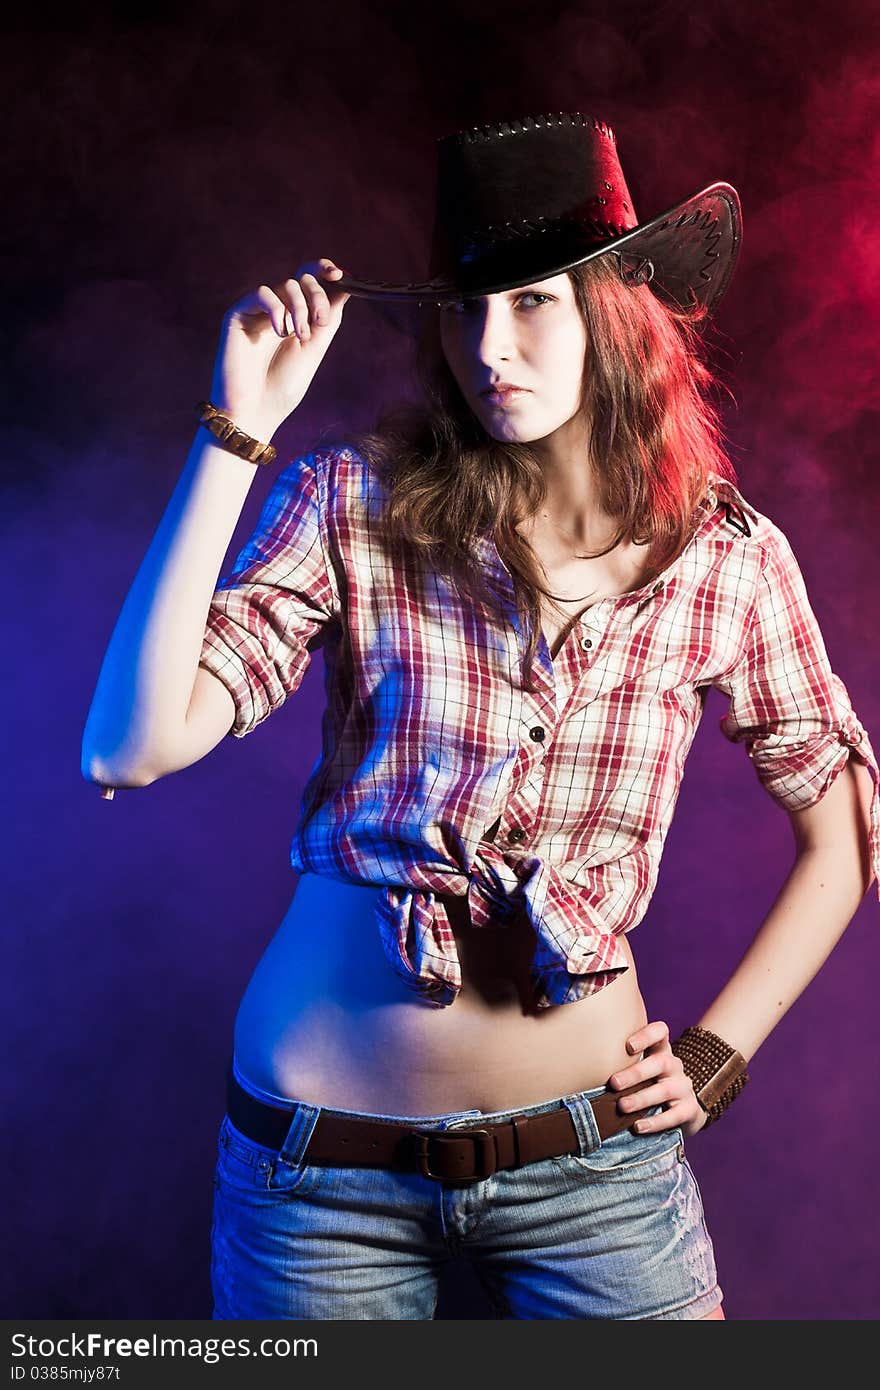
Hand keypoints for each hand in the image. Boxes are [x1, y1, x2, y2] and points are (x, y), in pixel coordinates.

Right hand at [208, 258, 350, 438]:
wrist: (257, 410)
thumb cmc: (284, 386)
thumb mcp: (315, 348)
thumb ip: (328, 318)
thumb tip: (346, 286)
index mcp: (296, 317)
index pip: (309, 281)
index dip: (323, 270)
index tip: (339, 274)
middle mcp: (277, 310)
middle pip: (300, 279)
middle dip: (316, 295)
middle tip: (320, 321)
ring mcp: (257, 311)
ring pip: (285, 286)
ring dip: (300, 308)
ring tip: (300, 336)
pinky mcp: (238, 314)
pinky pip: (262, 294)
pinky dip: (277, 309)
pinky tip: (280, 332)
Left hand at [607, 1019, 709, 1139]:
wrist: (683, 1110)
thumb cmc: (649, 1084)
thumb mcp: (639, 1070)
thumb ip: (619, 1063)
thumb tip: (577, 1067)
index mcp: (661, 1051)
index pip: (661, 1032)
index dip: (647, 1035)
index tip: (628, 1046)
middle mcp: (674, 1066)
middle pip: (660, 1062)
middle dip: (635, 1073)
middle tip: (613, 1083)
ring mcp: (684, 1087)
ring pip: (665, 1090)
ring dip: (641, 1098)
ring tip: (622, 1106)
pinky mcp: (689, 1110)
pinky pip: (674, 1116)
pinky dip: (655, 1122)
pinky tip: (638, 1126)